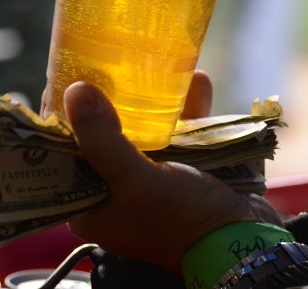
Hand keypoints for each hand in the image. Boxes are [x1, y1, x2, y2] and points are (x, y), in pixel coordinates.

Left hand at [63, 74, 282, 273]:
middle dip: (106, 101)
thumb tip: (73, 91)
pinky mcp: (184, 169)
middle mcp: (115, 191)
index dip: (61, 119)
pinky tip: (196, 80)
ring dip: (149, 100)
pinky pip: (179, 132)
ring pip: (141, 130)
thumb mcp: (136, 181)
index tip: (64, 79)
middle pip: (99, 137)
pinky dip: (187, 108)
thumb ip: (102, 139)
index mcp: (91, 205)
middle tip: (103, 65)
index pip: (62, 155)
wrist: (246, 242)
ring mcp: (151, 178)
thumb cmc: (184, 220)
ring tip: (148, 66)